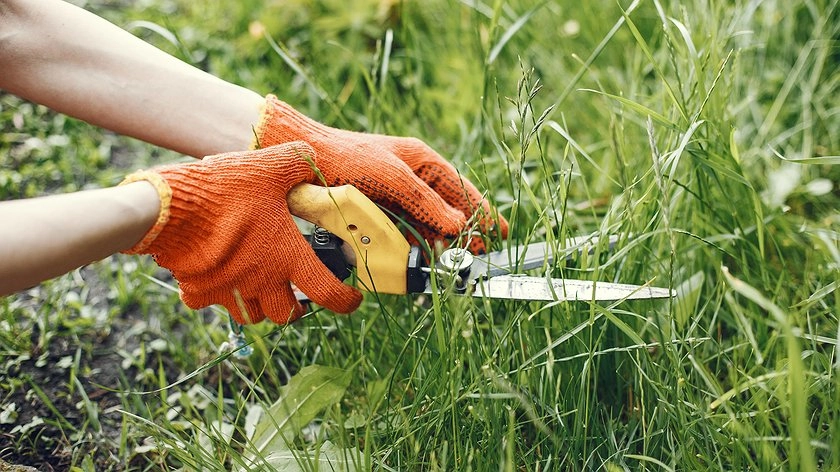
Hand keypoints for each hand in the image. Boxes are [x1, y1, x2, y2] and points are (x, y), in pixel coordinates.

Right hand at [122, 142, 361, 324]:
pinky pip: (209, 303)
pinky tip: (215, 276)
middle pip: (287, 315)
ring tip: (259, 286)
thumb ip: (297, 163)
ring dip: (260, 306)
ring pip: (252, 316)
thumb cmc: (225, 190)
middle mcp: (261, 282)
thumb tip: (310, 159)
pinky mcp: (198, 291)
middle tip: (297, 292)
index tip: (351, 300)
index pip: (328, 293)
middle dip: (296, 308)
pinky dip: (215, 296)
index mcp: (287, 258)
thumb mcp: (269, 166)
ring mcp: (228, 291)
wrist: (169, 208)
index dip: (345, 302)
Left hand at [254, 95, 507, 251]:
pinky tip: (419, 260)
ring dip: (437, 245)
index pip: (460, 190)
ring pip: (426, 227)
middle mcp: (412, 180)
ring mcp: (394, 199)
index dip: (481, 212)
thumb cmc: (346, 158)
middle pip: (446, 212)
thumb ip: (424, 201)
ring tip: (451, 263)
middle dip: (463, 234)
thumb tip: (458, 225)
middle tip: (476, 257)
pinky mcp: (376, 214)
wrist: (300, 162)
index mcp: (422, 162)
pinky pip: (402, 234)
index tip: (499, 234)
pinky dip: (413, 247)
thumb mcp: (390, 176)